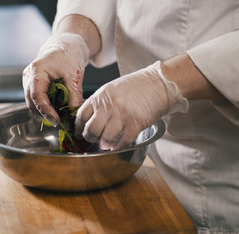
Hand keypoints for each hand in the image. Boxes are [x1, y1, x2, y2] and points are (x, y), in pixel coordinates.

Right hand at [22, 33, 89, 125]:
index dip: (45, 111)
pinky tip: (57, 105)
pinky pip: (36, 99)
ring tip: (60, 111)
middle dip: (45, 113)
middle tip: (60, 119)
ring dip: (45, 110)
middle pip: (32, 102)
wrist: (66, 47)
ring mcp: (28, 81)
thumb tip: (73, 117)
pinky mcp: (32, 85)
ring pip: (33, 103)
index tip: (56, 120)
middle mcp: (29, 77)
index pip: (37, 96)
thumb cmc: (69, 57)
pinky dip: (46, 105)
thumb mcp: (75, 77)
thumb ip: (74, 98)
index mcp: (37, 71)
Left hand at [74, 61, 188, 149]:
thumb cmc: (136, 86)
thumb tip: (89, 119)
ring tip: (107, 143)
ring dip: (105, 144)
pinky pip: (123, 141)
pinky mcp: (136, 123)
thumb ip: (100, 103)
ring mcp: (123, 115)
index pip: (81, 115)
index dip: (79, 127)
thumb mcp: (112, 89)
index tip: (80, 132)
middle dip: (90, 138)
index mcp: (101, 96)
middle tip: (93, 140)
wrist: (159, 83)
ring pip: (106, 138)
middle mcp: (109, 106)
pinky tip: (119, 144)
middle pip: (91, 129)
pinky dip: (119, 145)